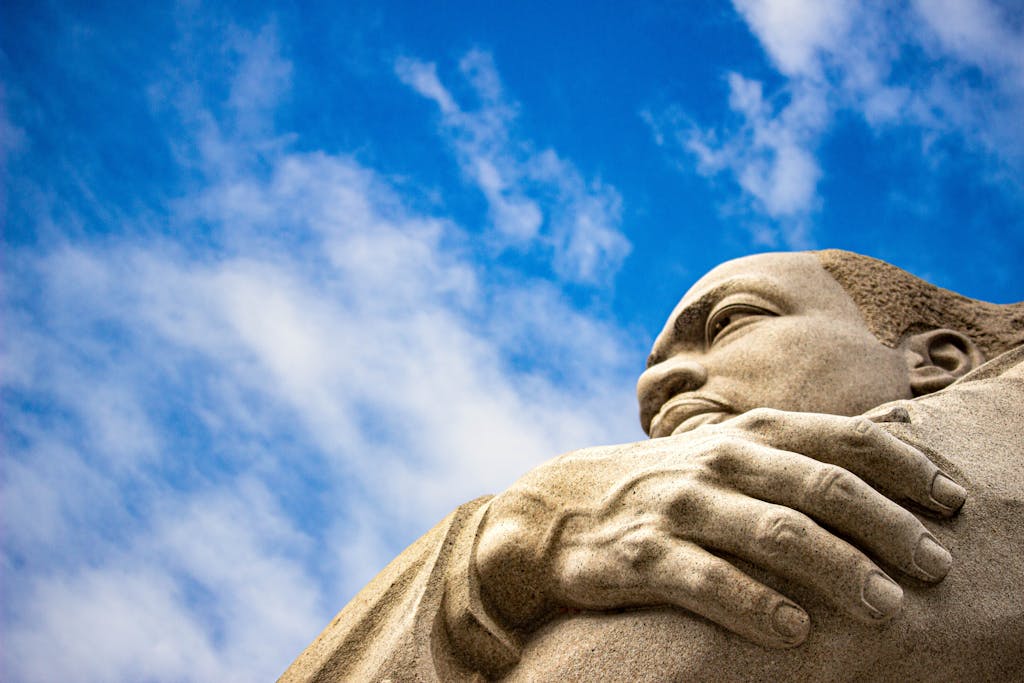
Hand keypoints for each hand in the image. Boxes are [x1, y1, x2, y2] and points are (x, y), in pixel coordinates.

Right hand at [474, 408, 965, 648]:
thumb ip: (792, 454)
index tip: (953, 501)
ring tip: (886, 607)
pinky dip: (756, 605)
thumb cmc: (667, 485)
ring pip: (774, 533)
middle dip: (886, 526)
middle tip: (933, 567)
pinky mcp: (641, 555)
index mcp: (748, 435)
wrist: (557, 506)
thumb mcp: (726, 455)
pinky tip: (796, 632)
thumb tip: (889, 454)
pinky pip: (707, 581)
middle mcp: (718, 462)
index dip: (904, 467)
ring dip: (839, 568)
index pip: (841, 438)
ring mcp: (679, 507)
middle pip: (820, 486)